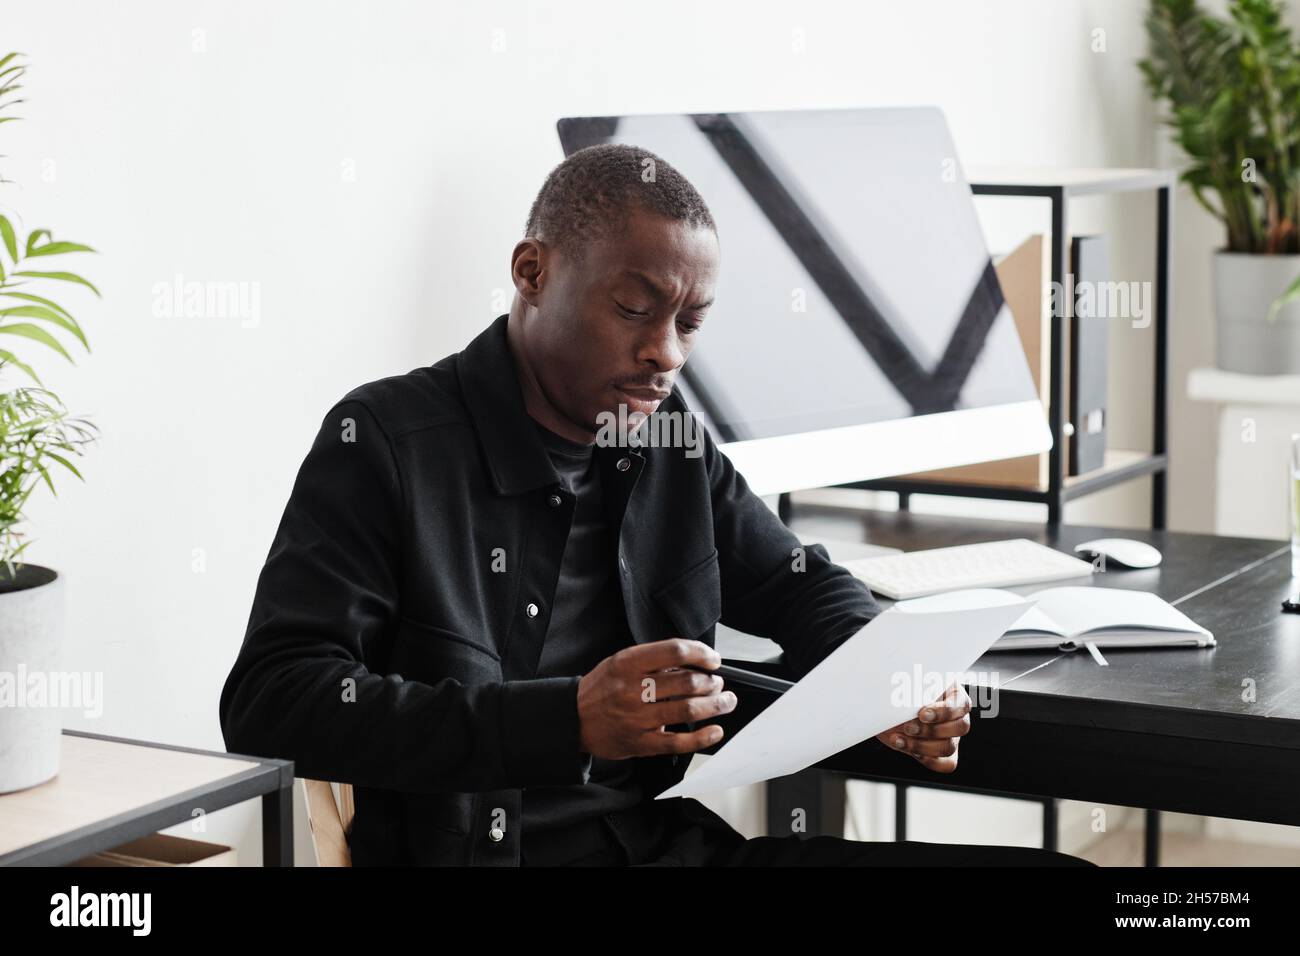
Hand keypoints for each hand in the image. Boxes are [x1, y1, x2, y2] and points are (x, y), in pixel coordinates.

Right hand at [577, 638, 736, 759]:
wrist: (572, 719)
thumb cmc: (602, 688)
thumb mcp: (620, 663)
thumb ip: (653, 662)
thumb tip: (692, 664)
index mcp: (628, 663)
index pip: (674, 650)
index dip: (701, 653)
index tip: (713, 659)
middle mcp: (633, 689)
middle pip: (686, 682)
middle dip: (711, 682)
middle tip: (718, 683)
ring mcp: (637, 718)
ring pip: (687, 710)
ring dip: (715, 705)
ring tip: (725, 701)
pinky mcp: (640, 743)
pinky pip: (677, 742)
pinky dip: (702, 737)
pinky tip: (715, 731)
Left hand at [875, 683, 970, 772]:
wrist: (886, 710)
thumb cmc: (900, 694)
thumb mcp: (905, 688)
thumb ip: (912, 688)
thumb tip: (908, 693)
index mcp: (954, 694)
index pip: (961, 704)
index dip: (944, 712)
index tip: (922, 713)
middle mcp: (957, 717)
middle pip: (961, 728)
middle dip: (931, 730)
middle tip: (908, 727)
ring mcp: (953, 737)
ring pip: (949, 747)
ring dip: (921, 745)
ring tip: (898, 739)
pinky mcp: (944, 754)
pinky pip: (946, 764)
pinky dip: (926, 759)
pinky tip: (907, 748)